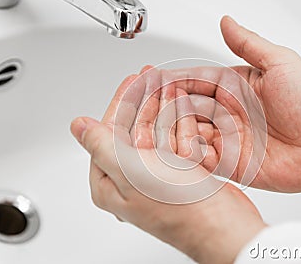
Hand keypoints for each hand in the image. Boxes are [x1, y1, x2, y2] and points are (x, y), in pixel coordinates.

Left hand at [70, 67, 265, 263]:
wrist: (222, 225)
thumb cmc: (178, 208)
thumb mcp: (131, 172)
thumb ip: (101, 146)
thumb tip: (78, 127)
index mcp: (111, 182)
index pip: (109, 131)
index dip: (122, 102)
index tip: (132, 79)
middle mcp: (132, 179)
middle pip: (134, 128)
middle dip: (145, 100)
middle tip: (153, 75)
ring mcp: (158, 176)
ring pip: (157, 131)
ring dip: (164, 106)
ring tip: (169, 84)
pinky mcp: (181, 173)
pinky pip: (177, 140)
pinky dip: (181, 120)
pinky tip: (183, 103)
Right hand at [170, 16, 300, 192]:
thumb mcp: (279, 62)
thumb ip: (248, 44)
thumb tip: (227, 21)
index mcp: (235, 89)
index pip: (195, 82)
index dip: (174, 80)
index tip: (153, 78)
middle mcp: (228, 113)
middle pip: (187, 108)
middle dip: (166, 106)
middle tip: (148, 104)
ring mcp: (228, 139)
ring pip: (189, 134)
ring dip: (173, 131)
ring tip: (157, 127)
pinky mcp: (231, 165)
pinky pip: (202, 160)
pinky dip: (188, 155)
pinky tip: (177, 149)